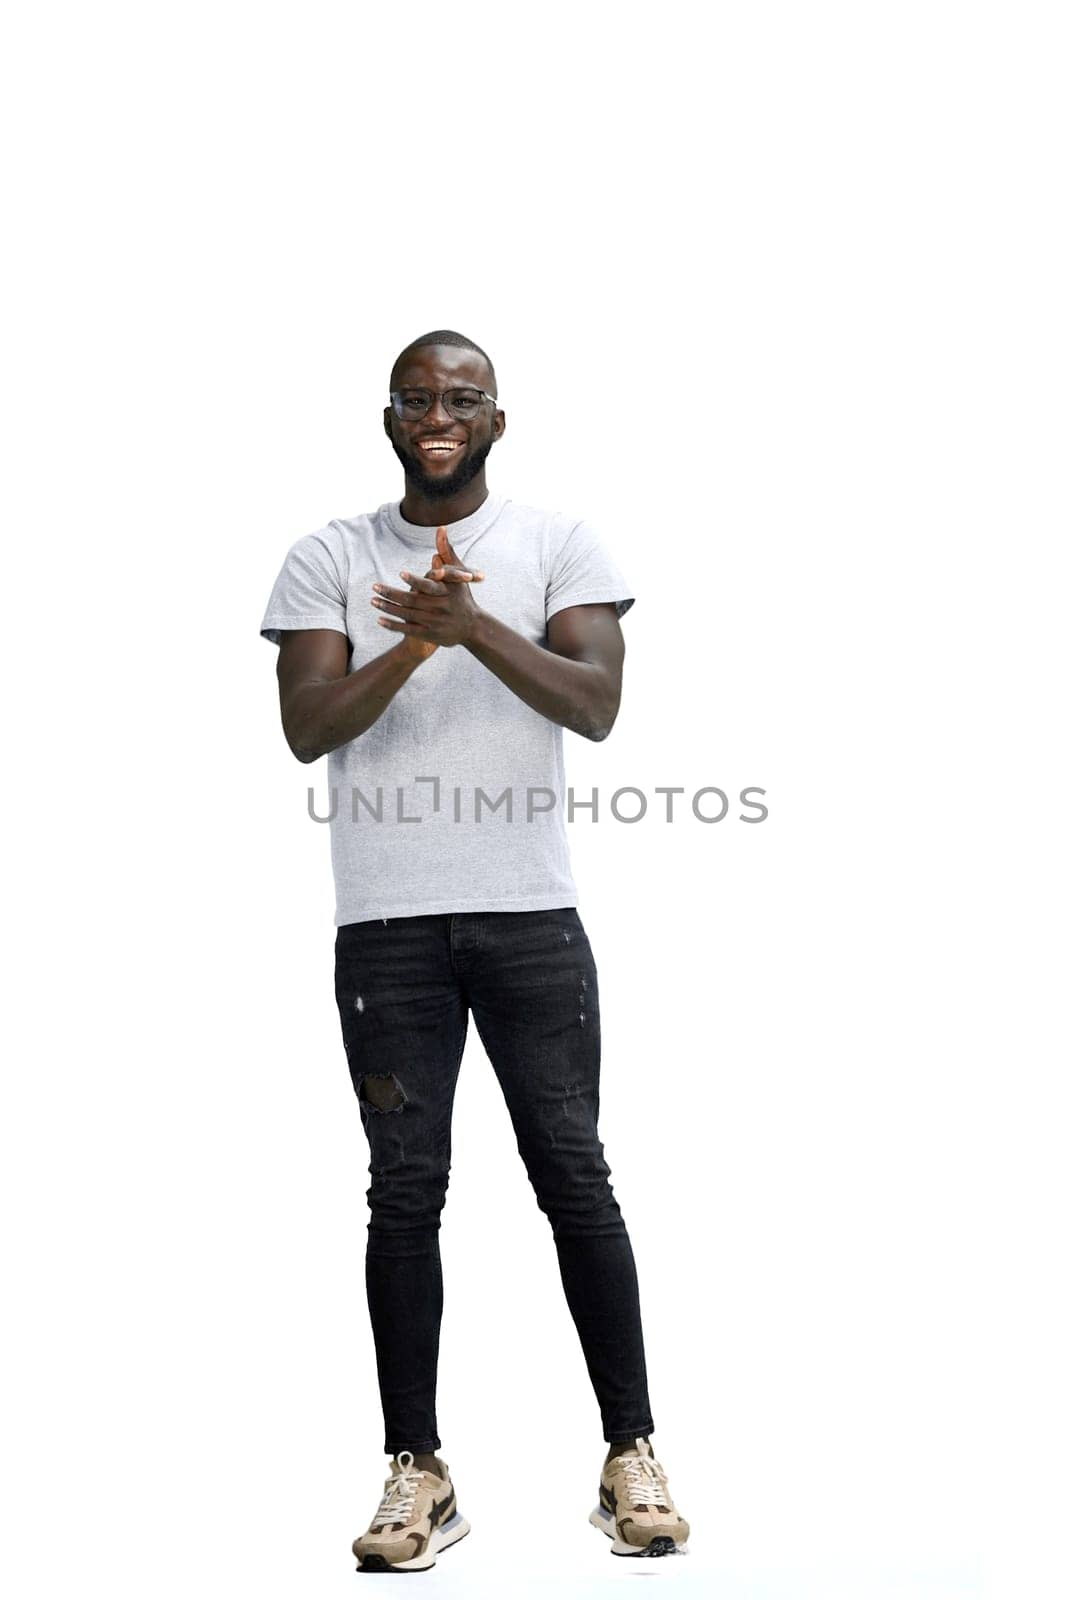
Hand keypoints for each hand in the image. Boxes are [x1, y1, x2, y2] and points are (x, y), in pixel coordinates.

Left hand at [372, 526, 484, 650]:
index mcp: (446, 592)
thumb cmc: (462, 596)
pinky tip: (379, 619)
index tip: (400, 574)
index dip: (415, 580)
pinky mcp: (429, 635)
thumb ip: (447, 552)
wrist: (472, 627)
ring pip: (406, 615)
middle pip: (410, 600)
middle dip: (390, 594)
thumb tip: (441, 528)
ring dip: (387, 608)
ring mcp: (433, 623)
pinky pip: (407, 630)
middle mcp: (439, 608)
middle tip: (375, 586)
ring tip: (373, 601)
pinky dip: (392, 625)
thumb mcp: (458, 574)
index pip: (428, 586)